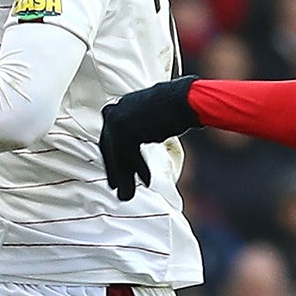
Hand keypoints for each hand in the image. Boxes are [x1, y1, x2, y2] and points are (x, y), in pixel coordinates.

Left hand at [99, 77, 200, 199]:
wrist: (186, 99)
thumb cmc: (175, 109)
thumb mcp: (151, 121)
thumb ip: (139, 131)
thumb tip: (133, 151)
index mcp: (119, 107)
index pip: (110, 139)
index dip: (113, 160)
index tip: (115, 177)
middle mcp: (114, 111)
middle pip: (110, 148)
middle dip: (114, 171)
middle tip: (118, 189)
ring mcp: (118, 119)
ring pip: (117, 155)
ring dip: (123, 177)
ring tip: (127, 196)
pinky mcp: (125, 129)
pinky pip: (128, 155)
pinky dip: (137, 170)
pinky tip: (147, 181)